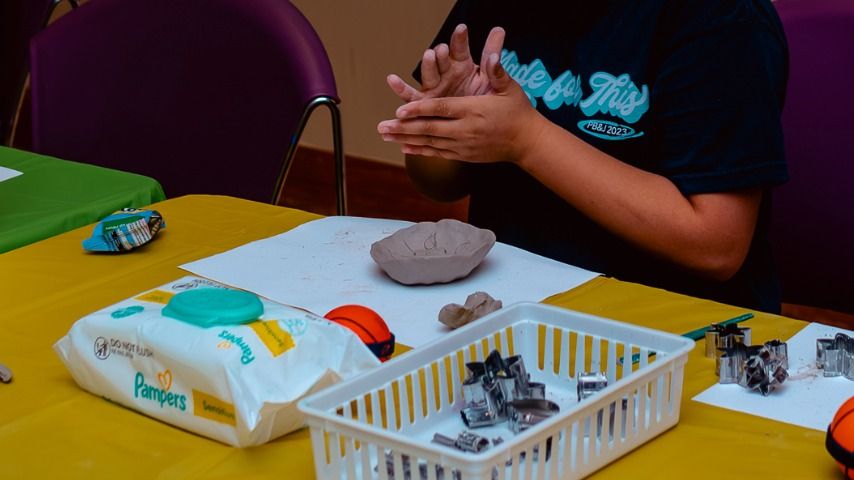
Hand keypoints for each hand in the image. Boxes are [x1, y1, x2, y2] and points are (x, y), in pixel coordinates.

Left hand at [378, 53, 543, 164]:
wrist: (526, 142)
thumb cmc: (517, 110)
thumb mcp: (509, 88)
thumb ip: (497, 71)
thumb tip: (492, 55)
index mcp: (474, 110)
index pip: (441, 110)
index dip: (419, 110)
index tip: (399, 111)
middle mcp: (466, 130)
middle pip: (429, 129)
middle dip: (403, 128)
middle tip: (381, 127)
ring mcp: (463, 145)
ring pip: (430, 142)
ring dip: (406, 140)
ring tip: (386, 136)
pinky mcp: (463, 155)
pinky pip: (438, 153)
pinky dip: (420, 150)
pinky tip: (404, 148)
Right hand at [386, 24, 505, 101]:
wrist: (483, 125)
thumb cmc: (487, 99)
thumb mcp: (494, 78)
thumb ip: (493, 55)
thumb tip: (499, 30)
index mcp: (462, 66)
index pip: (460, 50)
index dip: (460, 40)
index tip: (462, 30)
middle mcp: (446, 74)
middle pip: (441, 61)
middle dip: (441, 54)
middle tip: (442, 49)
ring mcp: (434, 88)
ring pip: (428, 75)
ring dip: (428, 65)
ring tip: (429, 57)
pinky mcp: (424, 103)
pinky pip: (411, 96)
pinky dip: (401, 88)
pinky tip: (392, 80)